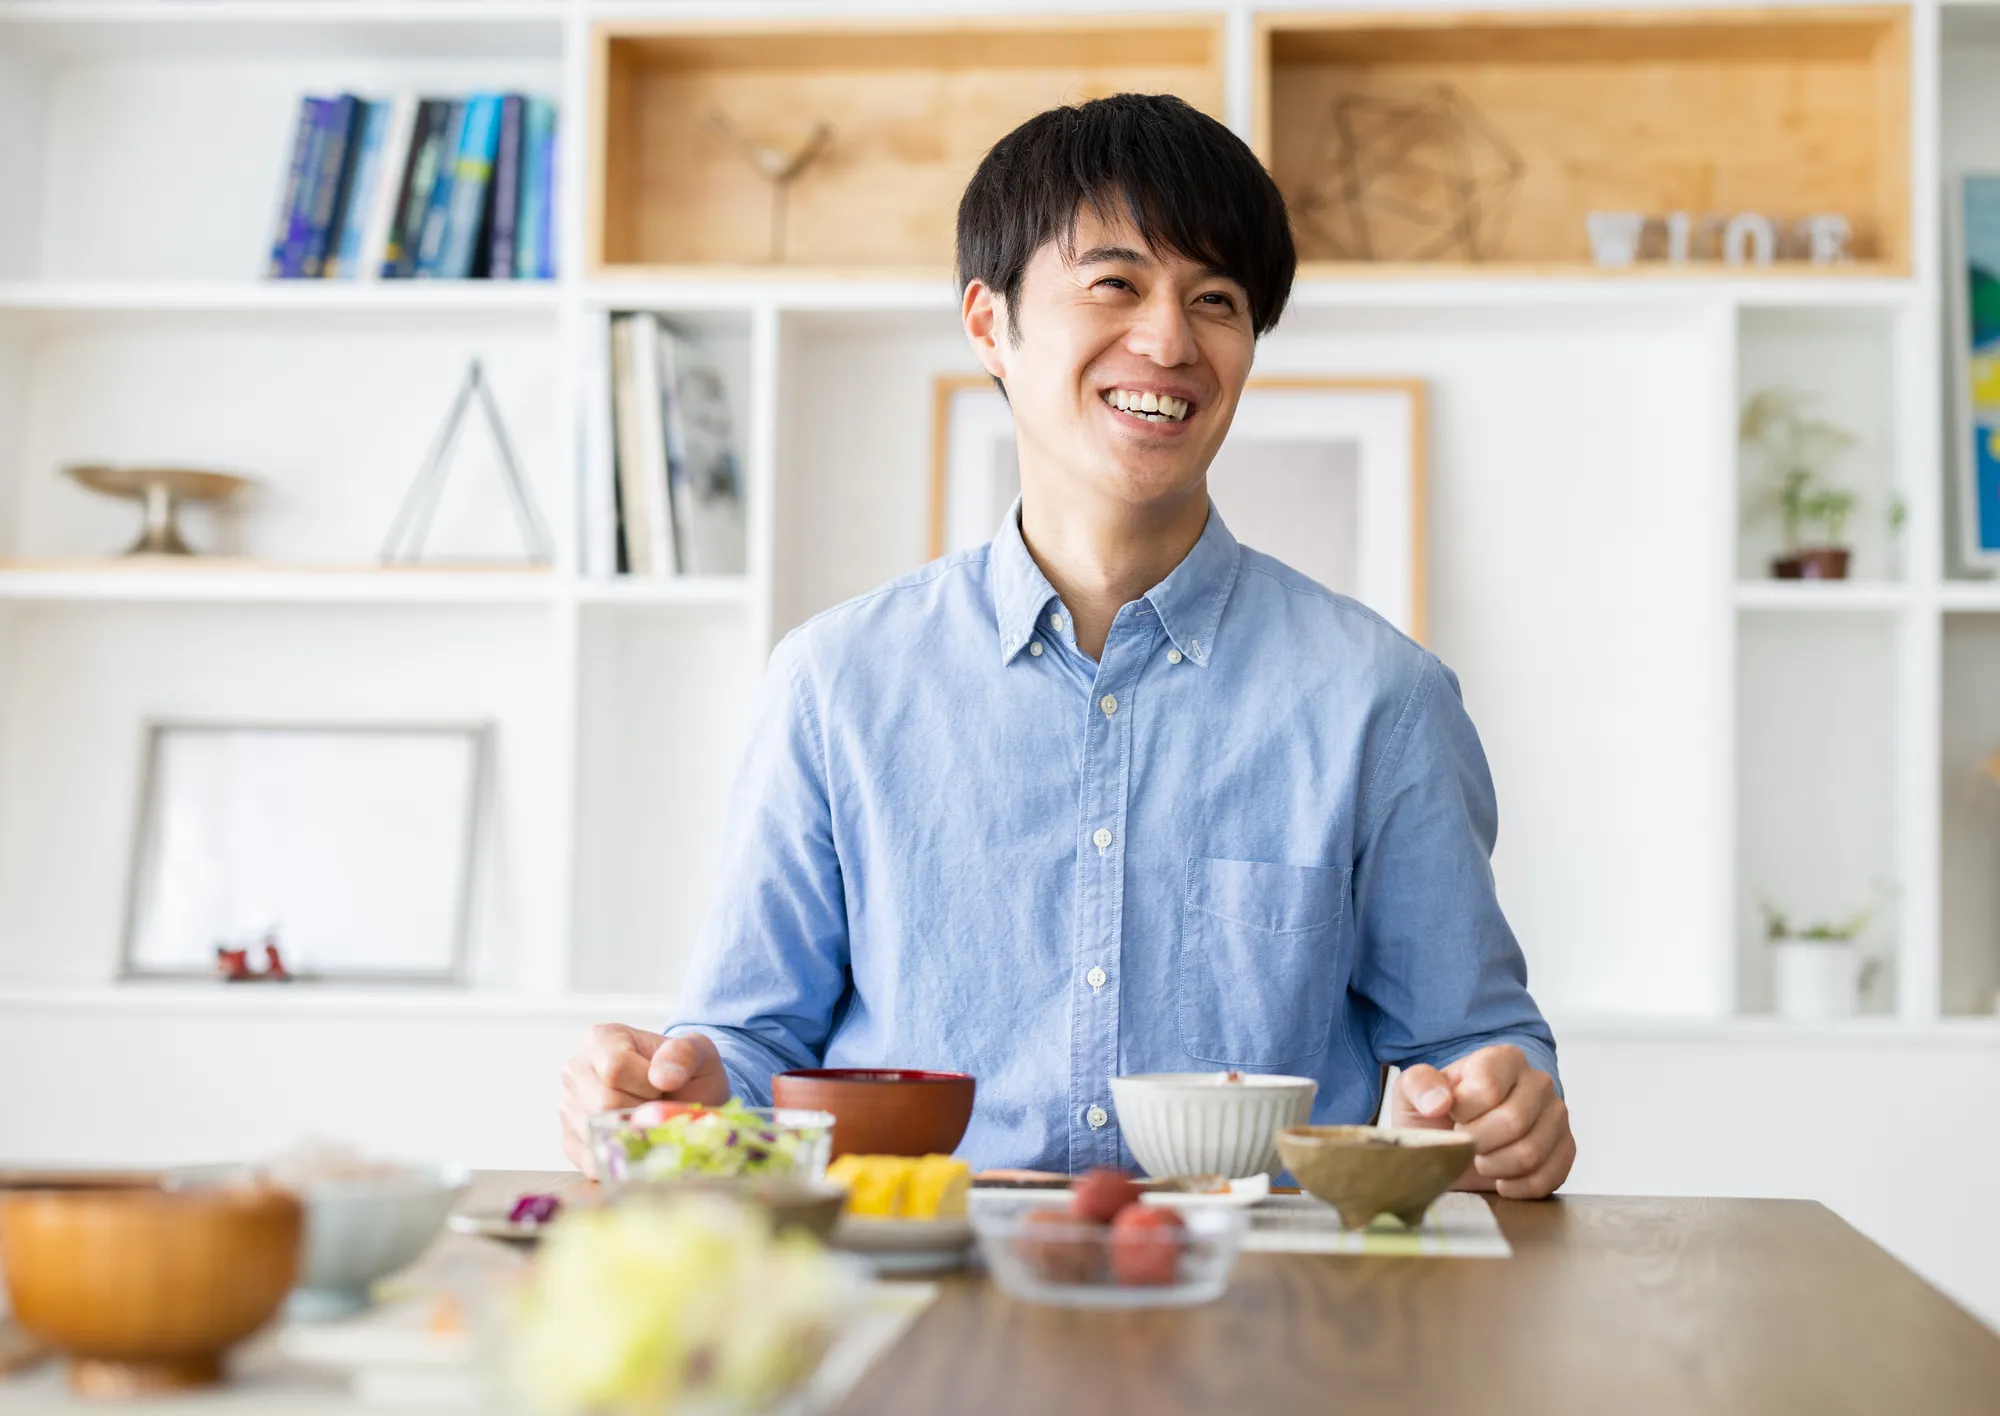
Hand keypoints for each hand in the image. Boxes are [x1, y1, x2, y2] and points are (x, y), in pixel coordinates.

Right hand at [559, 1025, 731, 1175]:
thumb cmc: (686, 1073)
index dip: (646, 1084)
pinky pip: (588, 1158)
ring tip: (644, 1118)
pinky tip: (635, 1145)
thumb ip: (684, 1053)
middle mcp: (576, 1070)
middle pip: (603, 1103)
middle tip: (655, 1105)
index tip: (661, 1084)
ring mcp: (569, 1105)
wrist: (686, 1098)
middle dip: (640, 1111)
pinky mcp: (571, 1138)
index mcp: (601, 1039)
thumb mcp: (699, 1053)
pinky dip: (617, 1159)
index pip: (615, 1069)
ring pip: (596, 1131)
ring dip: (631, 1134)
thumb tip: (661, 1076)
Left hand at [1389, 1044, 1573, 1198]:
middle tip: (1464, 1144)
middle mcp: (1537, 1082)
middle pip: (1513, 1121)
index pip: (1489, 1088)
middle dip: (1478, 1143)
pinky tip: (1500, 1179)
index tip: (1452, 1117)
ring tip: (1480, 1160)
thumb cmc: (1438, 1112)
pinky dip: (1517, 1187)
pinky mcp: (1565, 1148)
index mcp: (1503, 1059)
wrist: (1460, 1137)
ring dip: (1495, 1167)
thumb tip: (1439, 1102)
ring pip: (1531, 1153)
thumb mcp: (1412, 1093)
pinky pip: (1548, 1177)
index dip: (1463, 1113)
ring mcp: (1556, 1115)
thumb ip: (1419, 1085)